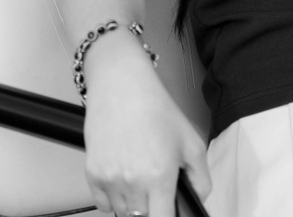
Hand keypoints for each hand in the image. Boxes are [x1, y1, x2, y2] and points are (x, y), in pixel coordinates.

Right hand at [82, 39, 209, 216]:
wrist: (122, 88)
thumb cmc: (156, 109)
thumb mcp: (191, 141)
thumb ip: (201, 177)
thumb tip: (199, 198)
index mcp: (160, 176)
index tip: (169, 211)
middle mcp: (133, 183)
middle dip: (152, 206)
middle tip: (156, 184)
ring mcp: (110, 180)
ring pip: (123, 211)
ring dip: (133, 203)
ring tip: (139, 176)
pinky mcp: (92, 175)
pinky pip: (102, 204)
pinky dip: (112, 199)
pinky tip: (123, 177)